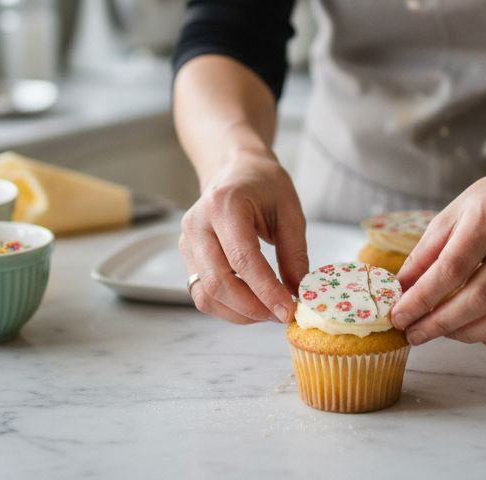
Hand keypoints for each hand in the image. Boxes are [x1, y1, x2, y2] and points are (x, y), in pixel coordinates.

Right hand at [178, 147, 308, 324]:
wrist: (233, 169)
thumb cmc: (263, 184)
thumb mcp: (289, 210)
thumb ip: (294, 253)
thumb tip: (299, 293)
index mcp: (223, 205)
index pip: (242, 259)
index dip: (266, 291)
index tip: (289, 311)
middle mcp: (197, 224)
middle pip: (218, 282)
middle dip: (252, 308)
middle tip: (281, 315)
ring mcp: (187, 242)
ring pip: (206, 294)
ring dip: (240, 313)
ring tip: (269, 311)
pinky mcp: (187, 256)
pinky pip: (203, 293)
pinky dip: (229, 307)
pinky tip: (253, 304)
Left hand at [390, 166, 485, 346]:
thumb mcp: (454, 213)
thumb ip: (427, 252)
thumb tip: (400, 289)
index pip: (452, 268)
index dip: (422, 298)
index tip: (399, 316)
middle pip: (480, 298)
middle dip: (440, 323)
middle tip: (413, 334)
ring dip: (466, 334)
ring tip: (441, 332)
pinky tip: (472, 331)